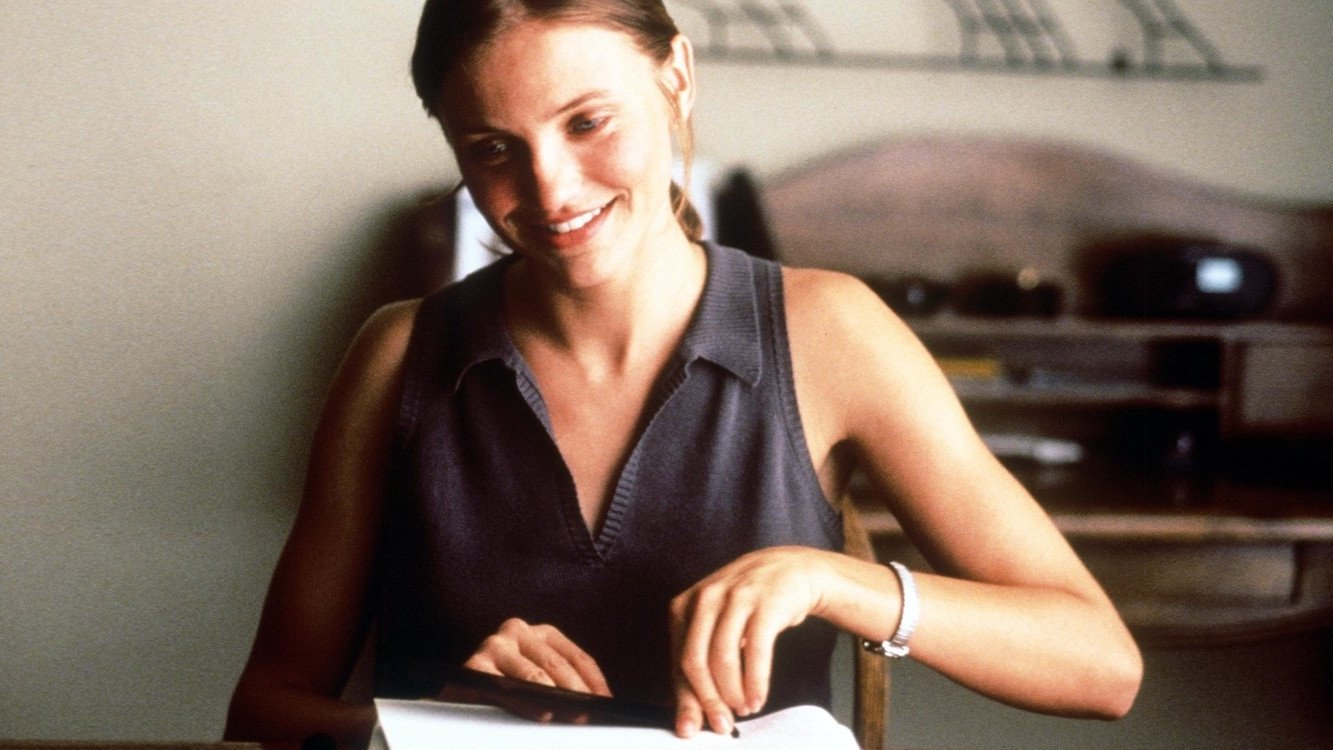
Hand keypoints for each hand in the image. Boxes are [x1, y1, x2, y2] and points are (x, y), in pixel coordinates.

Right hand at [447, 618, 610, 722]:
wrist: (457, 699)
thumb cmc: (504, 692)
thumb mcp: (538, 684)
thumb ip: (562, 688)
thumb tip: (598, 705)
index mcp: (540, 634)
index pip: (576, 657)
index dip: (594, 683)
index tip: (607, 704)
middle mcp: (517, 631)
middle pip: (558, 666)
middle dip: (578, 694)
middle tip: (591, 715)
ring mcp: (495, 645)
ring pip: (536, 677)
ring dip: (558, 700)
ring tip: (574, 716)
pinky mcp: (475, 665)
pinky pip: (508, 688)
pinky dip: (527, 702)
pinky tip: (543, 713)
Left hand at [668, 547, 833, 736]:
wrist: (793, 569)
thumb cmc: (749, 601)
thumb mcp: (716, 621)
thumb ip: (699, 656)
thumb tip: (685, 705)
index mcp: (684, 605)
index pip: (677, 660)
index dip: (685, 698)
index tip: (692, 726)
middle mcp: (706, 598)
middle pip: (695, 660)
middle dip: (707, 700)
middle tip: (720, 723)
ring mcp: (736, 597)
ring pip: (722, 657)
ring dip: (733, 692)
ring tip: (743, 708)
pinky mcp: (765, 603)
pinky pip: (756, 651)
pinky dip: (756, 681)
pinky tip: (758, 697)